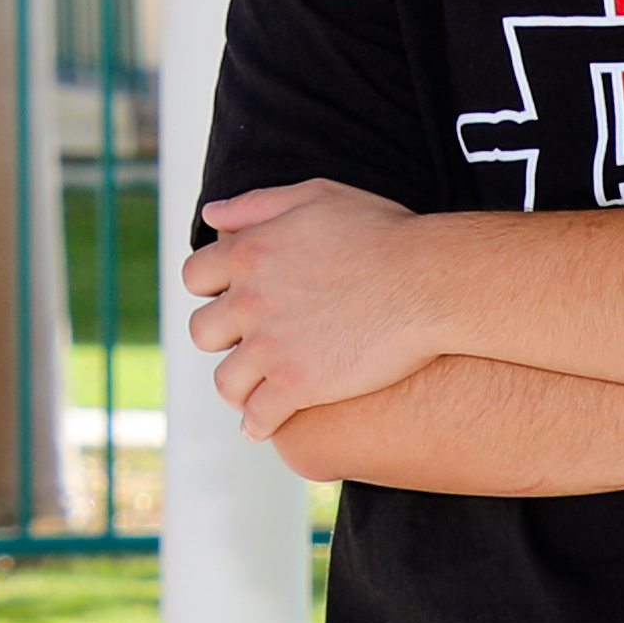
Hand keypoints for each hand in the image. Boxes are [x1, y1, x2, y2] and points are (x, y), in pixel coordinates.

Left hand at [187, 180, 463, 435]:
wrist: (428, 282)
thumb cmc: (382, 234)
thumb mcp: (316, 197)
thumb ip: (256, 205)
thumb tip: (210, 217)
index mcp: (248, 253)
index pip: (195, 277)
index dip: (211, 288)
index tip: (228, 298)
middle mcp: (249, 301)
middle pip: (203, 331)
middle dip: (222, 338)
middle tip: (245, 343)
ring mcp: (270, 347)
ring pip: (226, 380)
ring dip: (237, 386)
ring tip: (251, 390)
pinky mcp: (297, 386)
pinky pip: (257, 417)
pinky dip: (256, 424)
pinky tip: (263, 425)